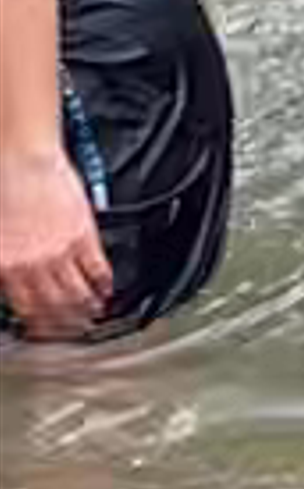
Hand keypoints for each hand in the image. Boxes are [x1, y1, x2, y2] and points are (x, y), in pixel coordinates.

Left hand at [0, 141, 111, 343]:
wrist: (18, 156)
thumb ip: (1, 261)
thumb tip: (6, 281)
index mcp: (7, 266)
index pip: (25, 308)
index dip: (36, 325)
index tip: (41, 332)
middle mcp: (35, 265)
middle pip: (54, 306)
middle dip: (65, 326)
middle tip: (73, 333)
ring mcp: (61, 251)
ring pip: (77, 292)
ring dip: (86, 309)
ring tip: (92, 317)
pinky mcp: (84, 234)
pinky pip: (98, 267)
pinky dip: (104, 283)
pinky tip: (107, 289)